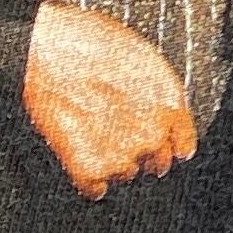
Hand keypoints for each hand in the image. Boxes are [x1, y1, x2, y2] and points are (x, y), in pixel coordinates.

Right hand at [21, 2, 195, 198]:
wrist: (50, 49)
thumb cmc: (90, 44)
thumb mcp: (143, 59)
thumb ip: (156, 94)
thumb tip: (157, 111)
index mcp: (170, 105)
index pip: (182, 145)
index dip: (167, 145)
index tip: (160, 148)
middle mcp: (152, 134)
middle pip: (155, 163)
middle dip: (139, 152)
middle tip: (114, 134)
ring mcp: (123, 155)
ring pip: (123, 174)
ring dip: (110, 161)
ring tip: (88, 132)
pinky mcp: (91, 169)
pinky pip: (94, 188)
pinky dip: (86, 178)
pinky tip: (77, 152)